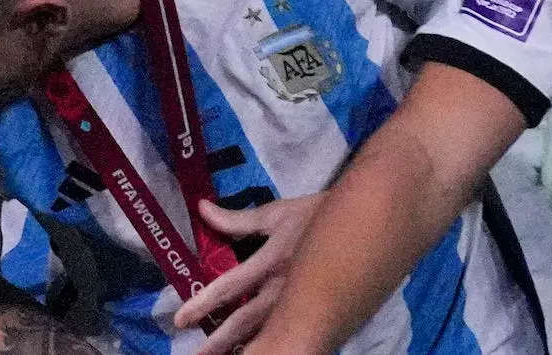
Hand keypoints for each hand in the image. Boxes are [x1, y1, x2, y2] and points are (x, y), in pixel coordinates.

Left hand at [171, 196, 322, 352]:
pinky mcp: (323, 313)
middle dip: (220, 342)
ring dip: (246, 348)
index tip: (181, 320)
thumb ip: (238, 220)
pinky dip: (275, 343)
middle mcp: (285, 289)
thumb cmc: (320, 215)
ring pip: (270, 333)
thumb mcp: (277, 214)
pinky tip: (262, 351)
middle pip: (247, 322)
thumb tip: (203, 209)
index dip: (204, 304)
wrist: (370, 224)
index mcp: (271, 263)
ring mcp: (304, 303)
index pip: (230, 287)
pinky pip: (292, 331)